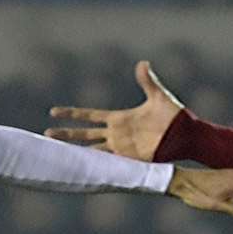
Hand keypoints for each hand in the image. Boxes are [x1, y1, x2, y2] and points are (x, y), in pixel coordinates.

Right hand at [47, 61, 185, 162]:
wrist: (186, 136)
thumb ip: (148, 81)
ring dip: (76, 153)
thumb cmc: (174, 116)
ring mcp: (121, 148)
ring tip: (58, 155)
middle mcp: (115, 134)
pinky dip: (97, 166)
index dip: (71, 114)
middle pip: (84, 134)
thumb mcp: (159, 96)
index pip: (89, 115)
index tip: (53, 112)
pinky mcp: (130, 160)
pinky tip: (83, 170)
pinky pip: (109, 164)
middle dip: (66, 135)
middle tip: (46, 135)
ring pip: (92, 151)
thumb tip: (142, 63)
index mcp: (118, 118)